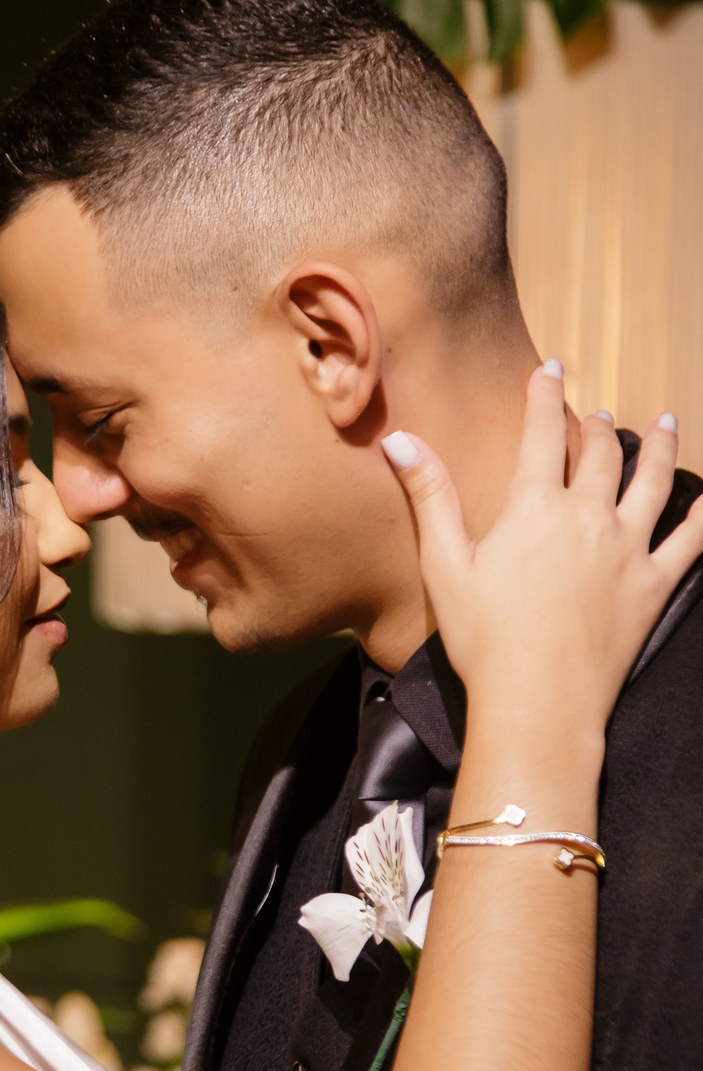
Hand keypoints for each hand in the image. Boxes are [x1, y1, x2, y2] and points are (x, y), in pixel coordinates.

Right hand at [381, 364, 702, 740]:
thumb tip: (399, 439)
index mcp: (535, 508)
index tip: (550, 371)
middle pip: (600, 455)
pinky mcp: (653, 586)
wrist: (538, 699)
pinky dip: (702, 515)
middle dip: (596, 428)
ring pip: (653, 483)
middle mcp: (589, 517)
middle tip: (595, 416)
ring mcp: (628, 550)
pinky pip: (690, 541)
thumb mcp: (444, 565)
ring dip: (659, 448)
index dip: (545, 397)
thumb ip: (429, 496)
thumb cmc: (483, 639)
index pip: (542, 435)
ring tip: (664, 425)